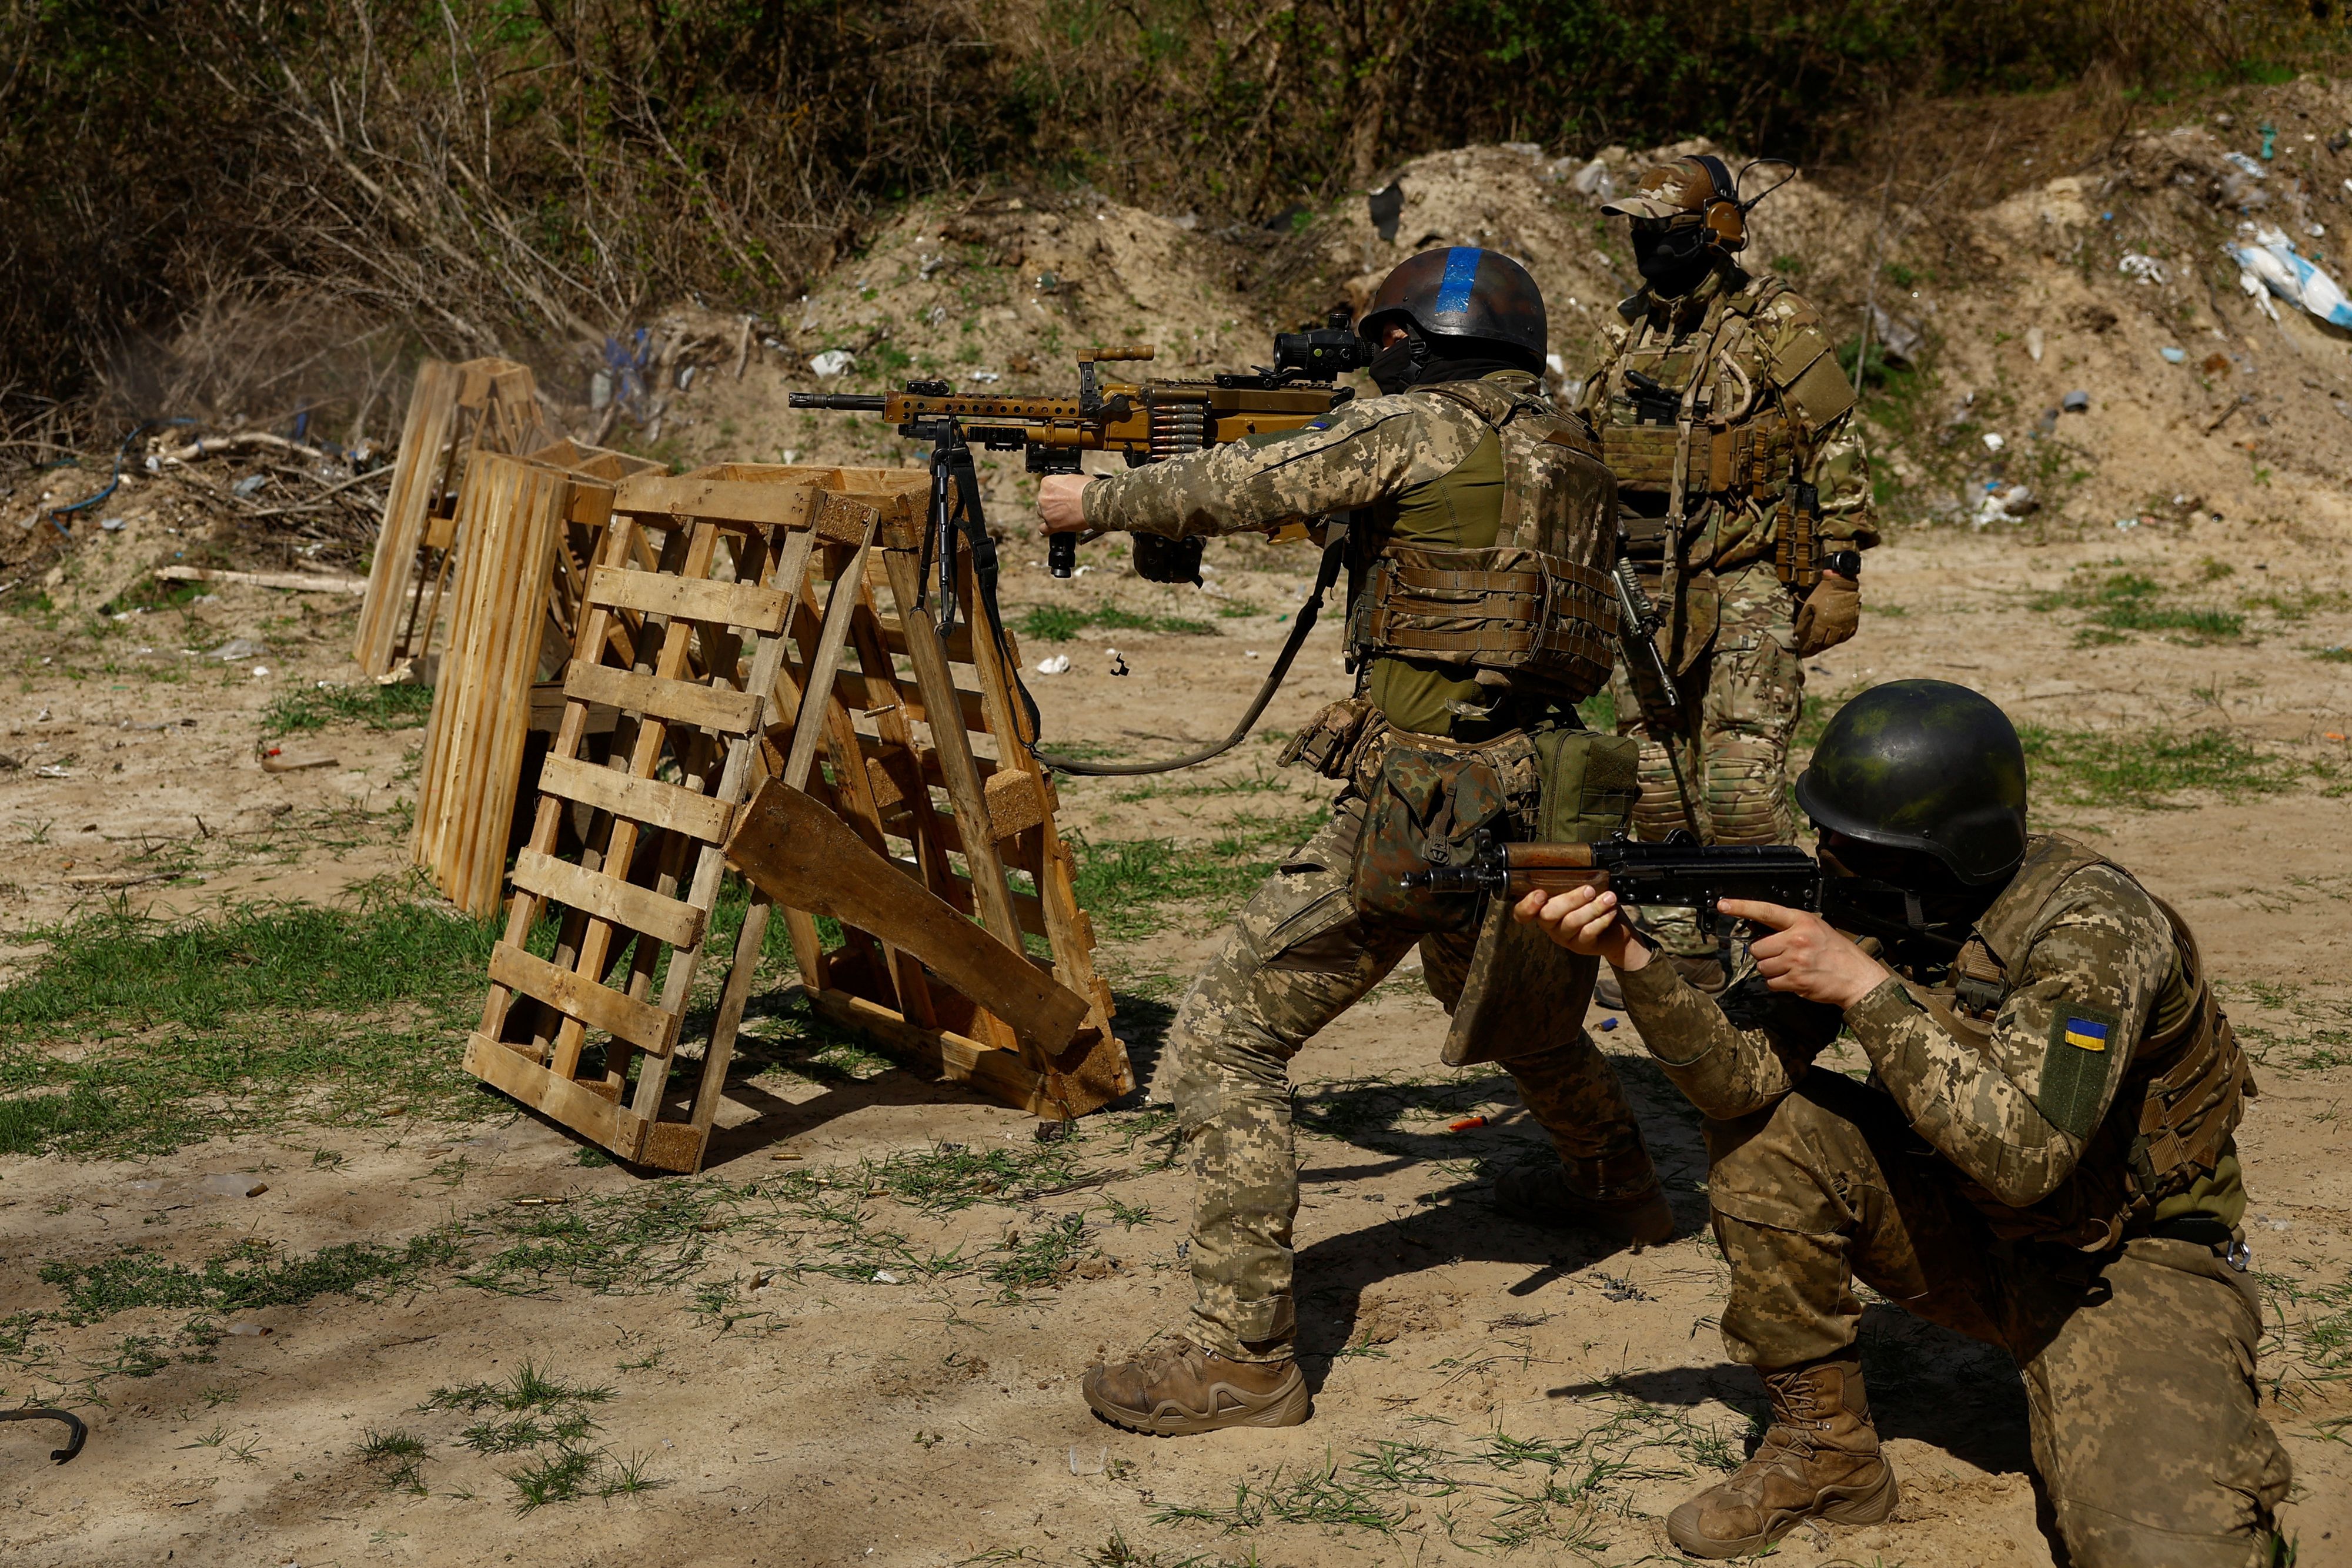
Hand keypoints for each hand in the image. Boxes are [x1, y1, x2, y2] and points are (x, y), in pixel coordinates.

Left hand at [1037, 473, 1096, 532]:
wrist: (1096, 503)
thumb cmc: (1089, 489)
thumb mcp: (1074, 478)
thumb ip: (1064, 484)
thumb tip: (1065, 488)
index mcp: (1047, 483)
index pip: (1046, 488)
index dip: (1055, 492)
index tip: (1062, 495)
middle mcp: (1043, 497)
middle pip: (1044, 501)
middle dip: (1053, 504)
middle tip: (1066, 505)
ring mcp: (1046, 512)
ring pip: (1043, 514)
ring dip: (1052, 515)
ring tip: (1065, 515)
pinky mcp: (1052, 525)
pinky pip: (1044, 529)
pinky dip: (1049, 529)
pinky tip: (1055, 527)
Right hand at [1514, 885, 1651, 972]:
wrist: (1613, 932)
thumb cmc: (1592, 905)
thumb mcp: (1577, 892)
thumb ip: (1569, 883)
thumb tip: (1574, 864)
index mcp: (1542, 909)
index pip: (1522, 913)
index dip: (1526, 905)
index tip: (1540, 893)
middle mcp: (1550, 925)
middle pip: (1548, 915)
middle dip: (1570, 900)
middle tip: (1589, 890)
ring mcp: (1565, 937)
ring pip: (1571, 922)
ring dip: (1592, 908)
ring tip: (1609, 897)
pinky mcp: (1581, 945)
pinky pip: (1588, 932)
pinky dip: (1601, 919)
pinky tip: (1611, 910)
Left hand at [1716, 898, 1888, 1007]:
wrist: (1856, 976)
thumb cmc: (1835, 952)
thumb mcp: (1815, 928)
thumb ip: (1789, 927)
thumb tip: (1759, 930)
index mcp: (1801, 921)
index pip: (1766, 911)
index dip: (1742, 907)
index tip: (1723, 904)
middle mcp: (1796, 939)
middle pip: (1757, 947)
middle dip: (1765, 954)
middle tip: (1782, 955)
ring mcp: (1795, 960)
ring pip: (1762, 966)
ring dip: (1771, 970)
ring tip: (1791, 967)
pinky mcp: (1796, 980)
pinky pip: (1771, 983)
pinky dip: (1778, 983)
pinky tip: (1794, 979)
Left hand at [1793, 571, 1859, 656]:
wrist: (1842, 582)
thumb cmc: (1823, 593)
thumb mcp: (1809, 605)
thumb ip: (1803, 620)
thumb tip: (1796, 633)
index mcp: (1824, 621)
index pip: (1816, 640)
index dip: (1810, 647)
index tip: (1806, 650)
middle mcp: (1836, 625)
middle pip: (1827, 643)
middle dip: (1819, 646)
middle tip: (1814, 647)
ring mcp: (1847, 624)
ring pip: (1838, 640)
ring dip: (1830, 643)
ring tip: (1823, 642)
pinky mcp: (1854, 621)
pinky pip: (1848, 635)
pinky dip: (1841, 637)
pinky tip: (1836, 637)